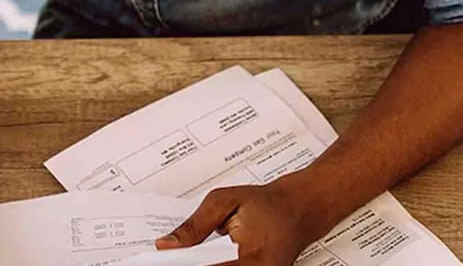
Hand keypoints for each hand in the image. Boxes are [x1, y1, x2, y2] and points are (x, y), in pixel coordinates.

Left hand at [155, 174, 332, 265]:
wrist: (301, 210)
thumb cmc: (267, 204)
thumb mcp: (224, 202)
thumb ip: (194, 227)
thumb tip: (167, 245)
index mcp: (250, 259)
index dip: (180, 264)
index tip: (161, 258)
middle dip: (190, 263)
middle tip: (172, 253)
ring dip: (202, 263)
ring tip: (187, 252)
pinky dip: (213, 265)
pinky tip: (205, 256)